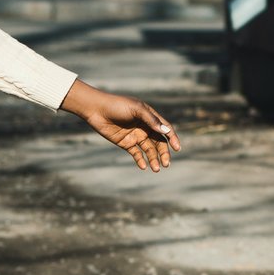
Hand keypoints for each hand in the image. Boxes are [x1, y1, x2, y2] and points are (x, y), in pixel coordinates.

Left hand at [61, 79, 181, 171]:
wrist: (96, 109)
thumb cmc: (117, 105)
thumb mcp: (136, 110)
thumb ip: (151, 120)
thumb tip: (166, 131)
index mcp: (150, 117)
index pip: (165, 129)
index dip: (172, 138)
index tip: (177, 148)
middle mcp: (144, 127)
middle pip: (159, 142)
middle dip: (163, 153)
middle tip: (166, 164)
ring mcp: (135, 136)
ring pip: (148, 150)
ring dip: (153, 159)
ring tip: (156, 168)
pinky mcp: (125, 143)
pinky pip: (136, 154)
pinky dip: (140, 160)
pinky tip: (143, 166)